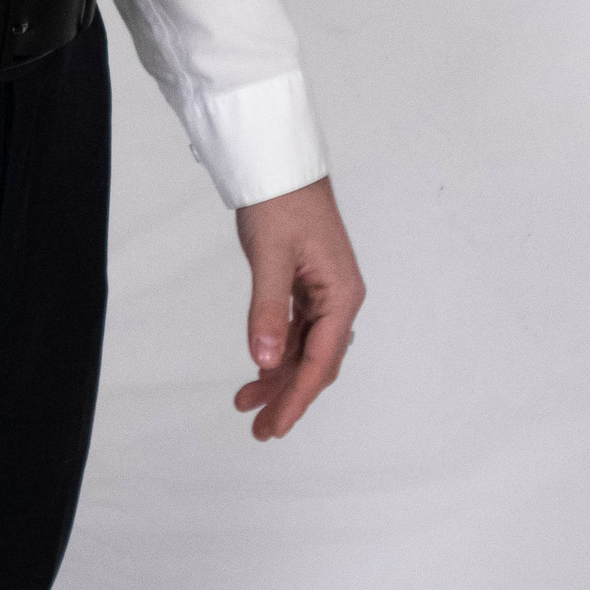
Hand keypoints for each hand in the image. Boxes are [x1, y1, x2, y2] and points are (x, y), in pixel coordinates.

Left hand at [233, 175, 364, 439]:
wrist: (278, 161)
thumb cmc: (280, 201)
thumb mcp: (271, 257)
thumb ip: (268, 310)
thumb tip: (263, 361)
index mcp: (342, 295)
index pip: (321, 361)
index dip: (297, 397)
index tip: (275, 425)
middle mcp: (340, 299)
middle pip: (316, 362)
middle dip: (288, 396)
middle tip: (259, 428)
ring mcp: (324, 292)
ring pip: (305, 349)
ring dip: (278, 376)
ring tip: (247, 403)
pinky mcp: (308, 285)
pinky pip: (297, 331)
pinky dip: (277, 351)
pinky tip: (258, 369)